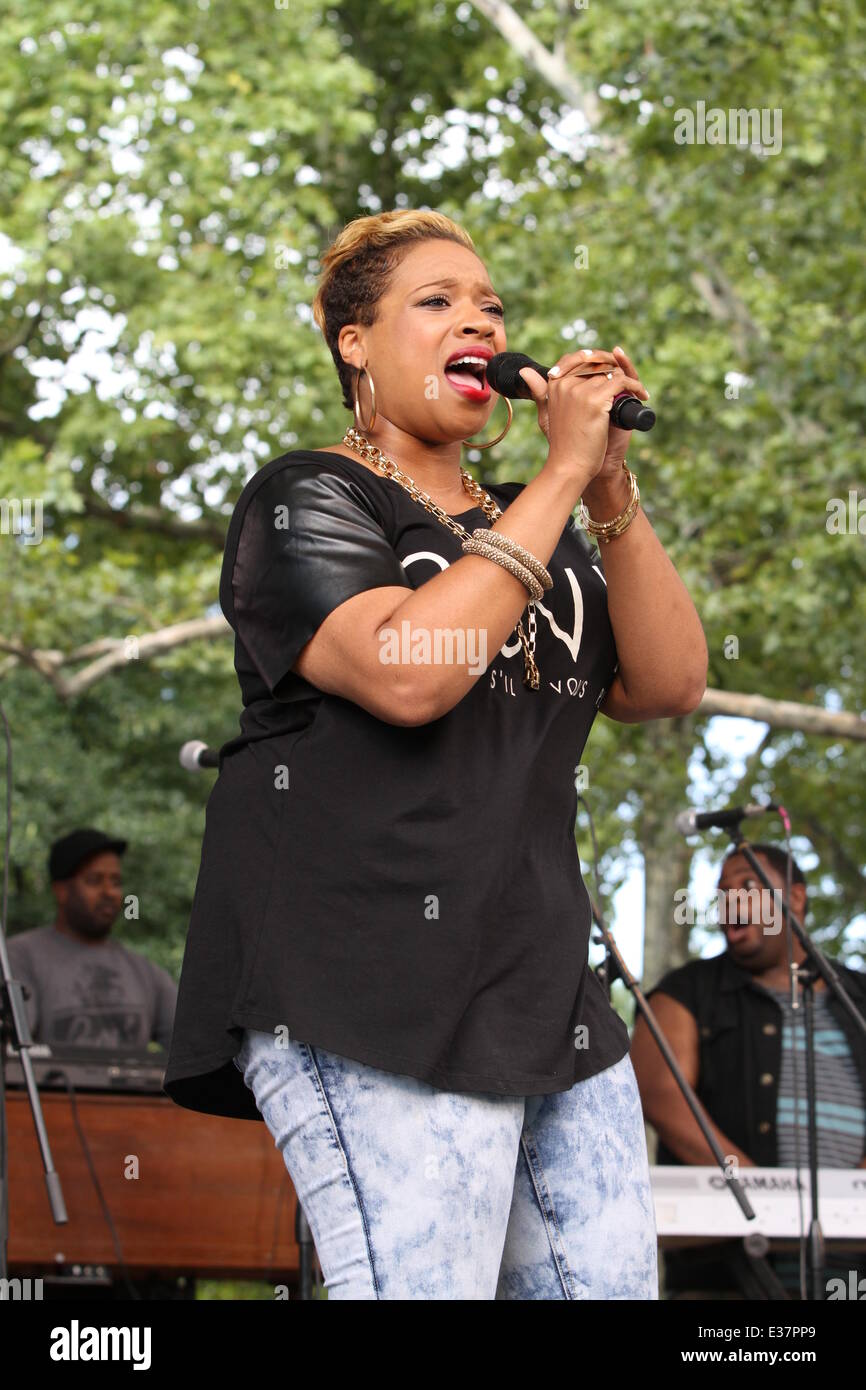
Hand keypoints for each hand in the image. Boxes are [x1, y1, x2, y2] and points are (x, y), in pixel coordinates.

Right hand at [518, 346, 648, 486]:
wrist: (570, 467)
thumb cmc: (562, 445)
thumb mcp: (546, 416)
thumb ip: (540, 392)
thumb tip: (525, 371)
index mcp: (554, 385)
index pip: (575, 358)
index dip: (595, 358)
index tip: (611, 364)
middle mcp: (566, 384)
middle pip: (596, 363)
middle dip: (614, 367)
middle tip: (628, 377)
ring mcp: (580, 392)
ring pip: (610, 373)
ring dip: (627, 379)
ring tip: (637, 391)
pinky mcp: (596, 401)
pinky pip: (621, 383)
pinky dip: (635, 387)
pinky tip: (642, 395)